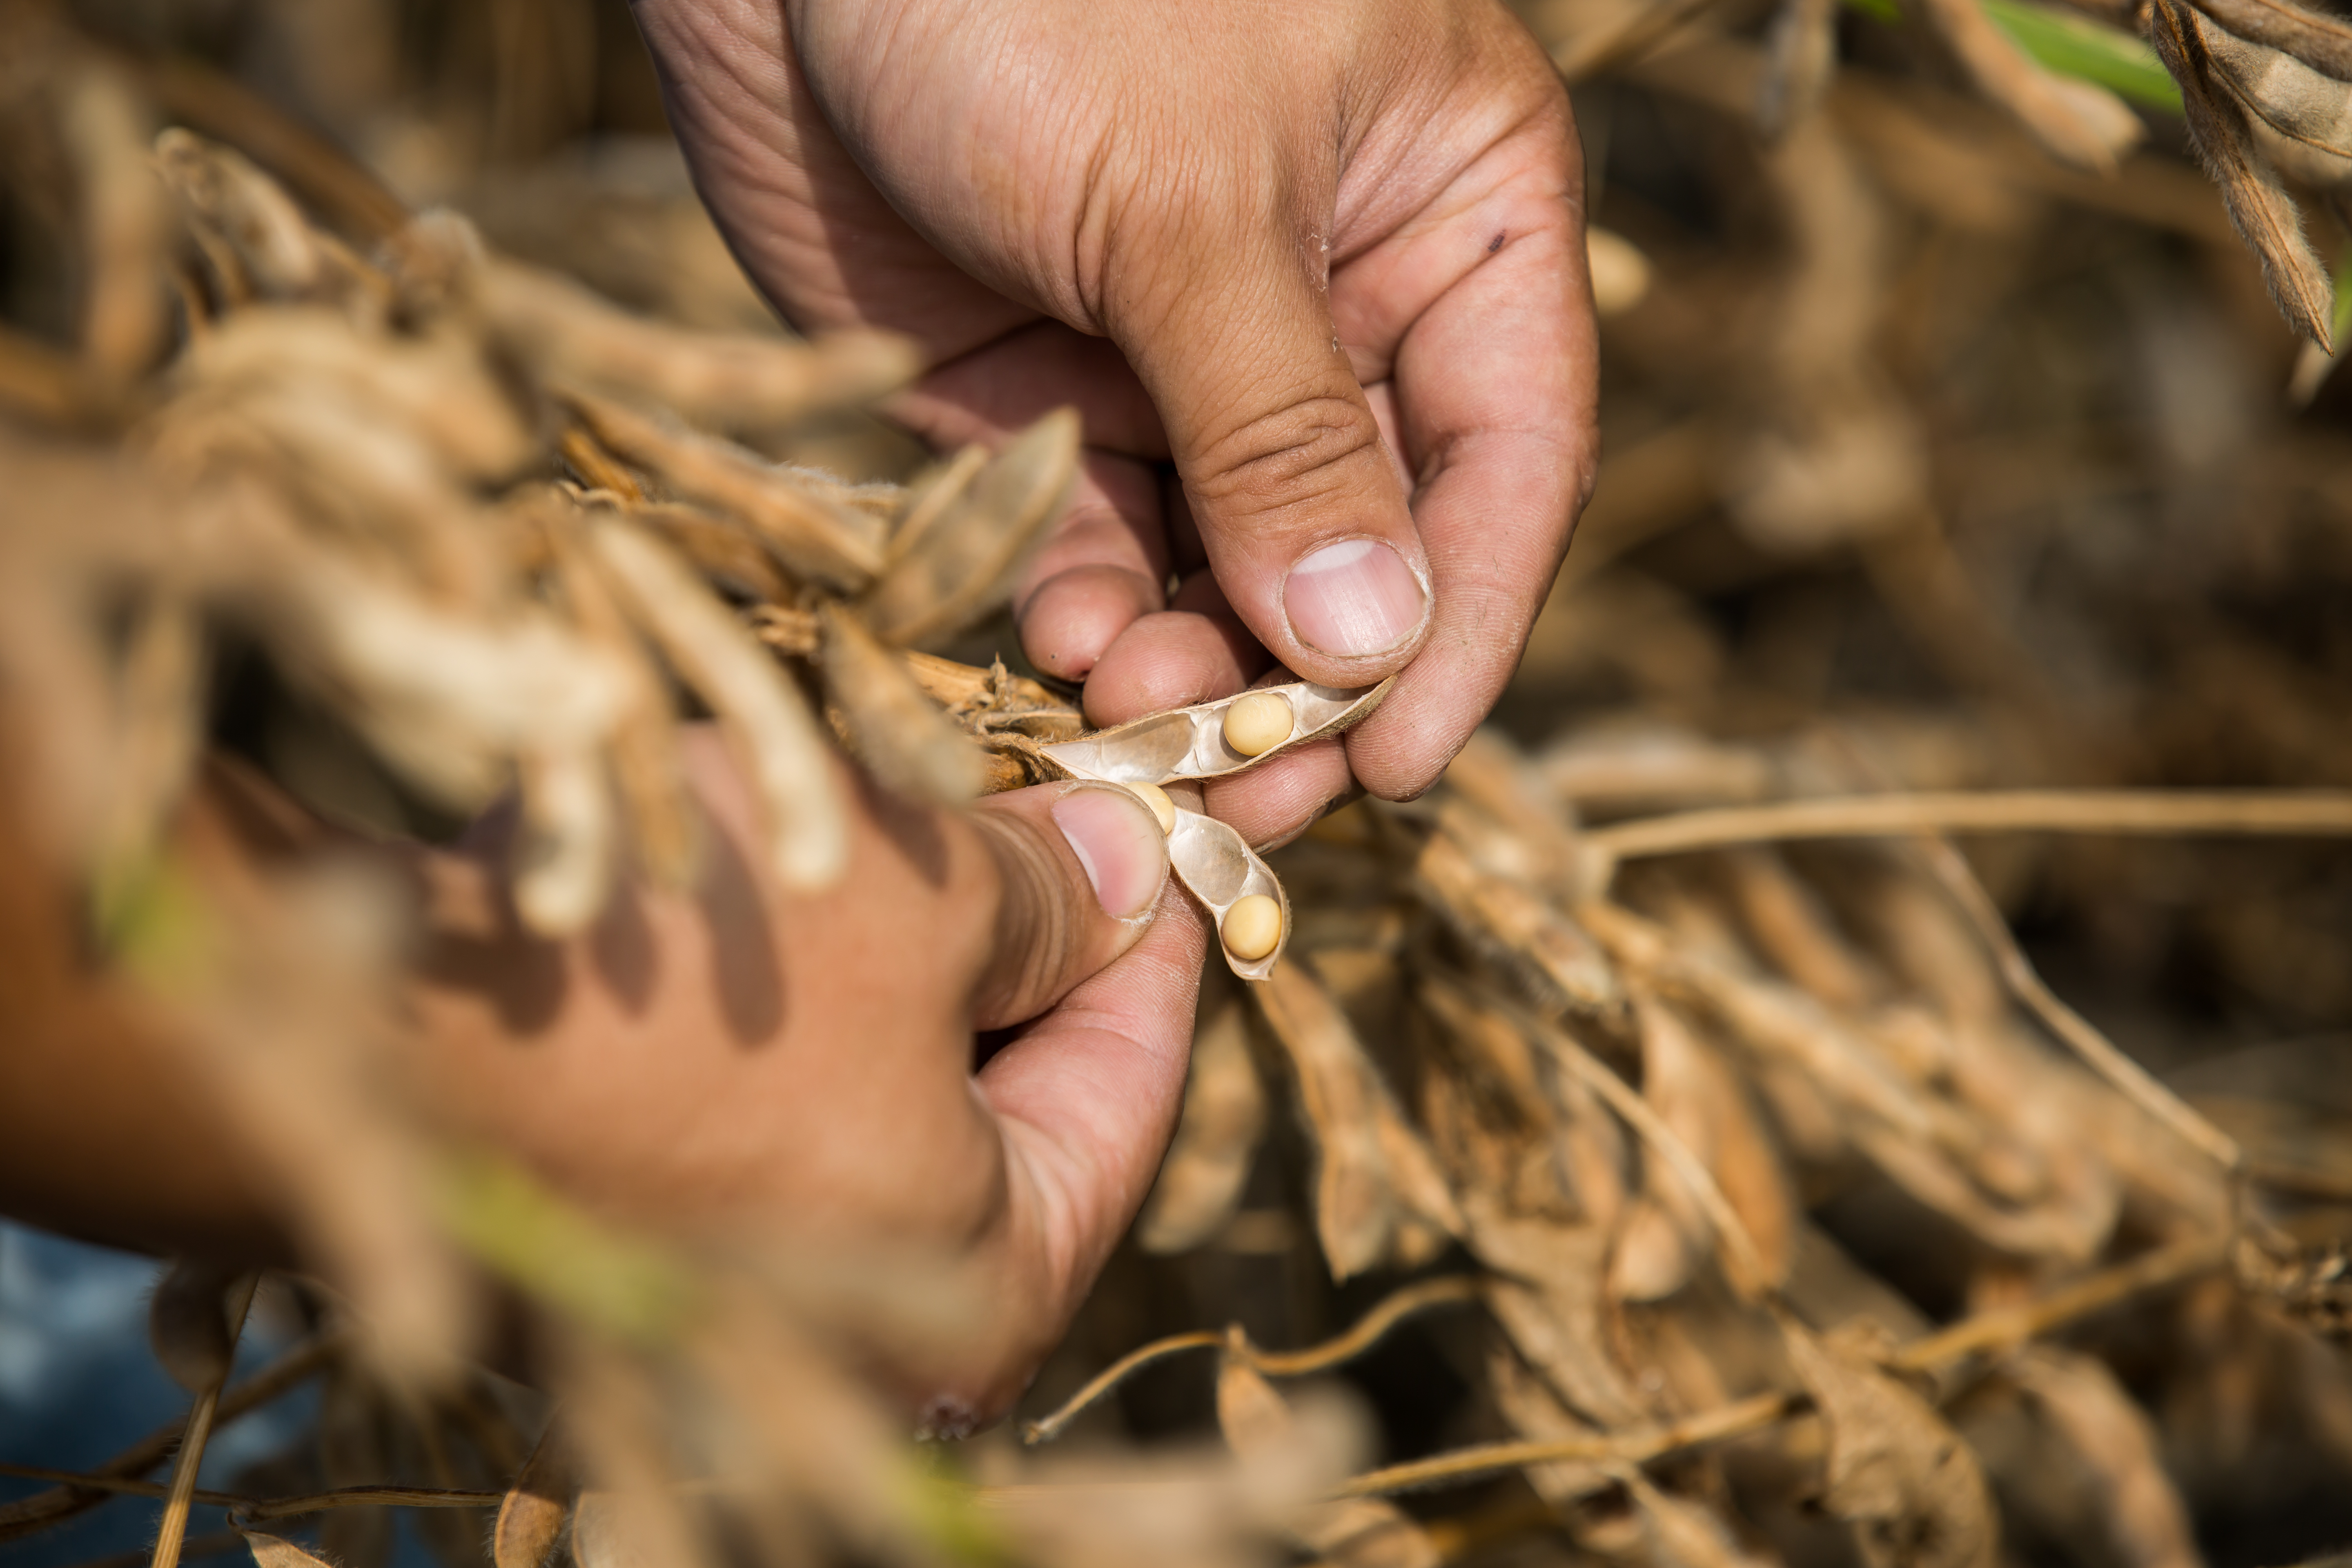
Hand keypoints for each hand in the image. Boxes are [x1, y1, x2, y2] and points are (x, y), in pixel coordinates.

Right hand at [0, 733, 1200, 1423]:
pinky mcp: (649, 1240)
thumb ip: (1047, 895)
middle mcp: (885, 1335)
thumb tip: (1127, 870)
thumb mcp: (917, 897)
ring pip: (887, 1094)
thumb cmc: (687, 982)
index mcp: (997, 1284)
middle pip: (1014, 1103)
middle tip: (1028, 812)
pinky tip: (775, 896)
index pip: (1133, 1096)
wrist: (366, 1038)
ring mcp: (757, 1296)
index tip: (1156, 833)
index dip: (1153, 946)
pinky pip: (777, 1104)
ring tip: (896, 831)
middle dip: (1019, 947)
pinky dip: (799, 999)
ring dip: (900, 959)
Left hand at [632, 0, 1598, 843]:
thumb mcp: (1188, 200)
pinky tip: (1059, 653)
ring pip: (1229, 575)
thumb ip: (1283, 429)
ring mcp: (1185, 361)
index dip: (1465, 623)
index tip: (1399, 762)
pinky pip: (1094, 549)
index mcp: (1449, 212)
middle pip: (1368, 547)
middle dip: (1309, 677)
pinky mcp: (1045, 400)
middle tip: (1242, 789)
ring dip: (1190, 669)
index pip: (1508, 456)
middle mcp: (1336, 305)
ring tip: (1130, 722)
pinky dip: (1084, 617)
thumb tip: (1374, 643)